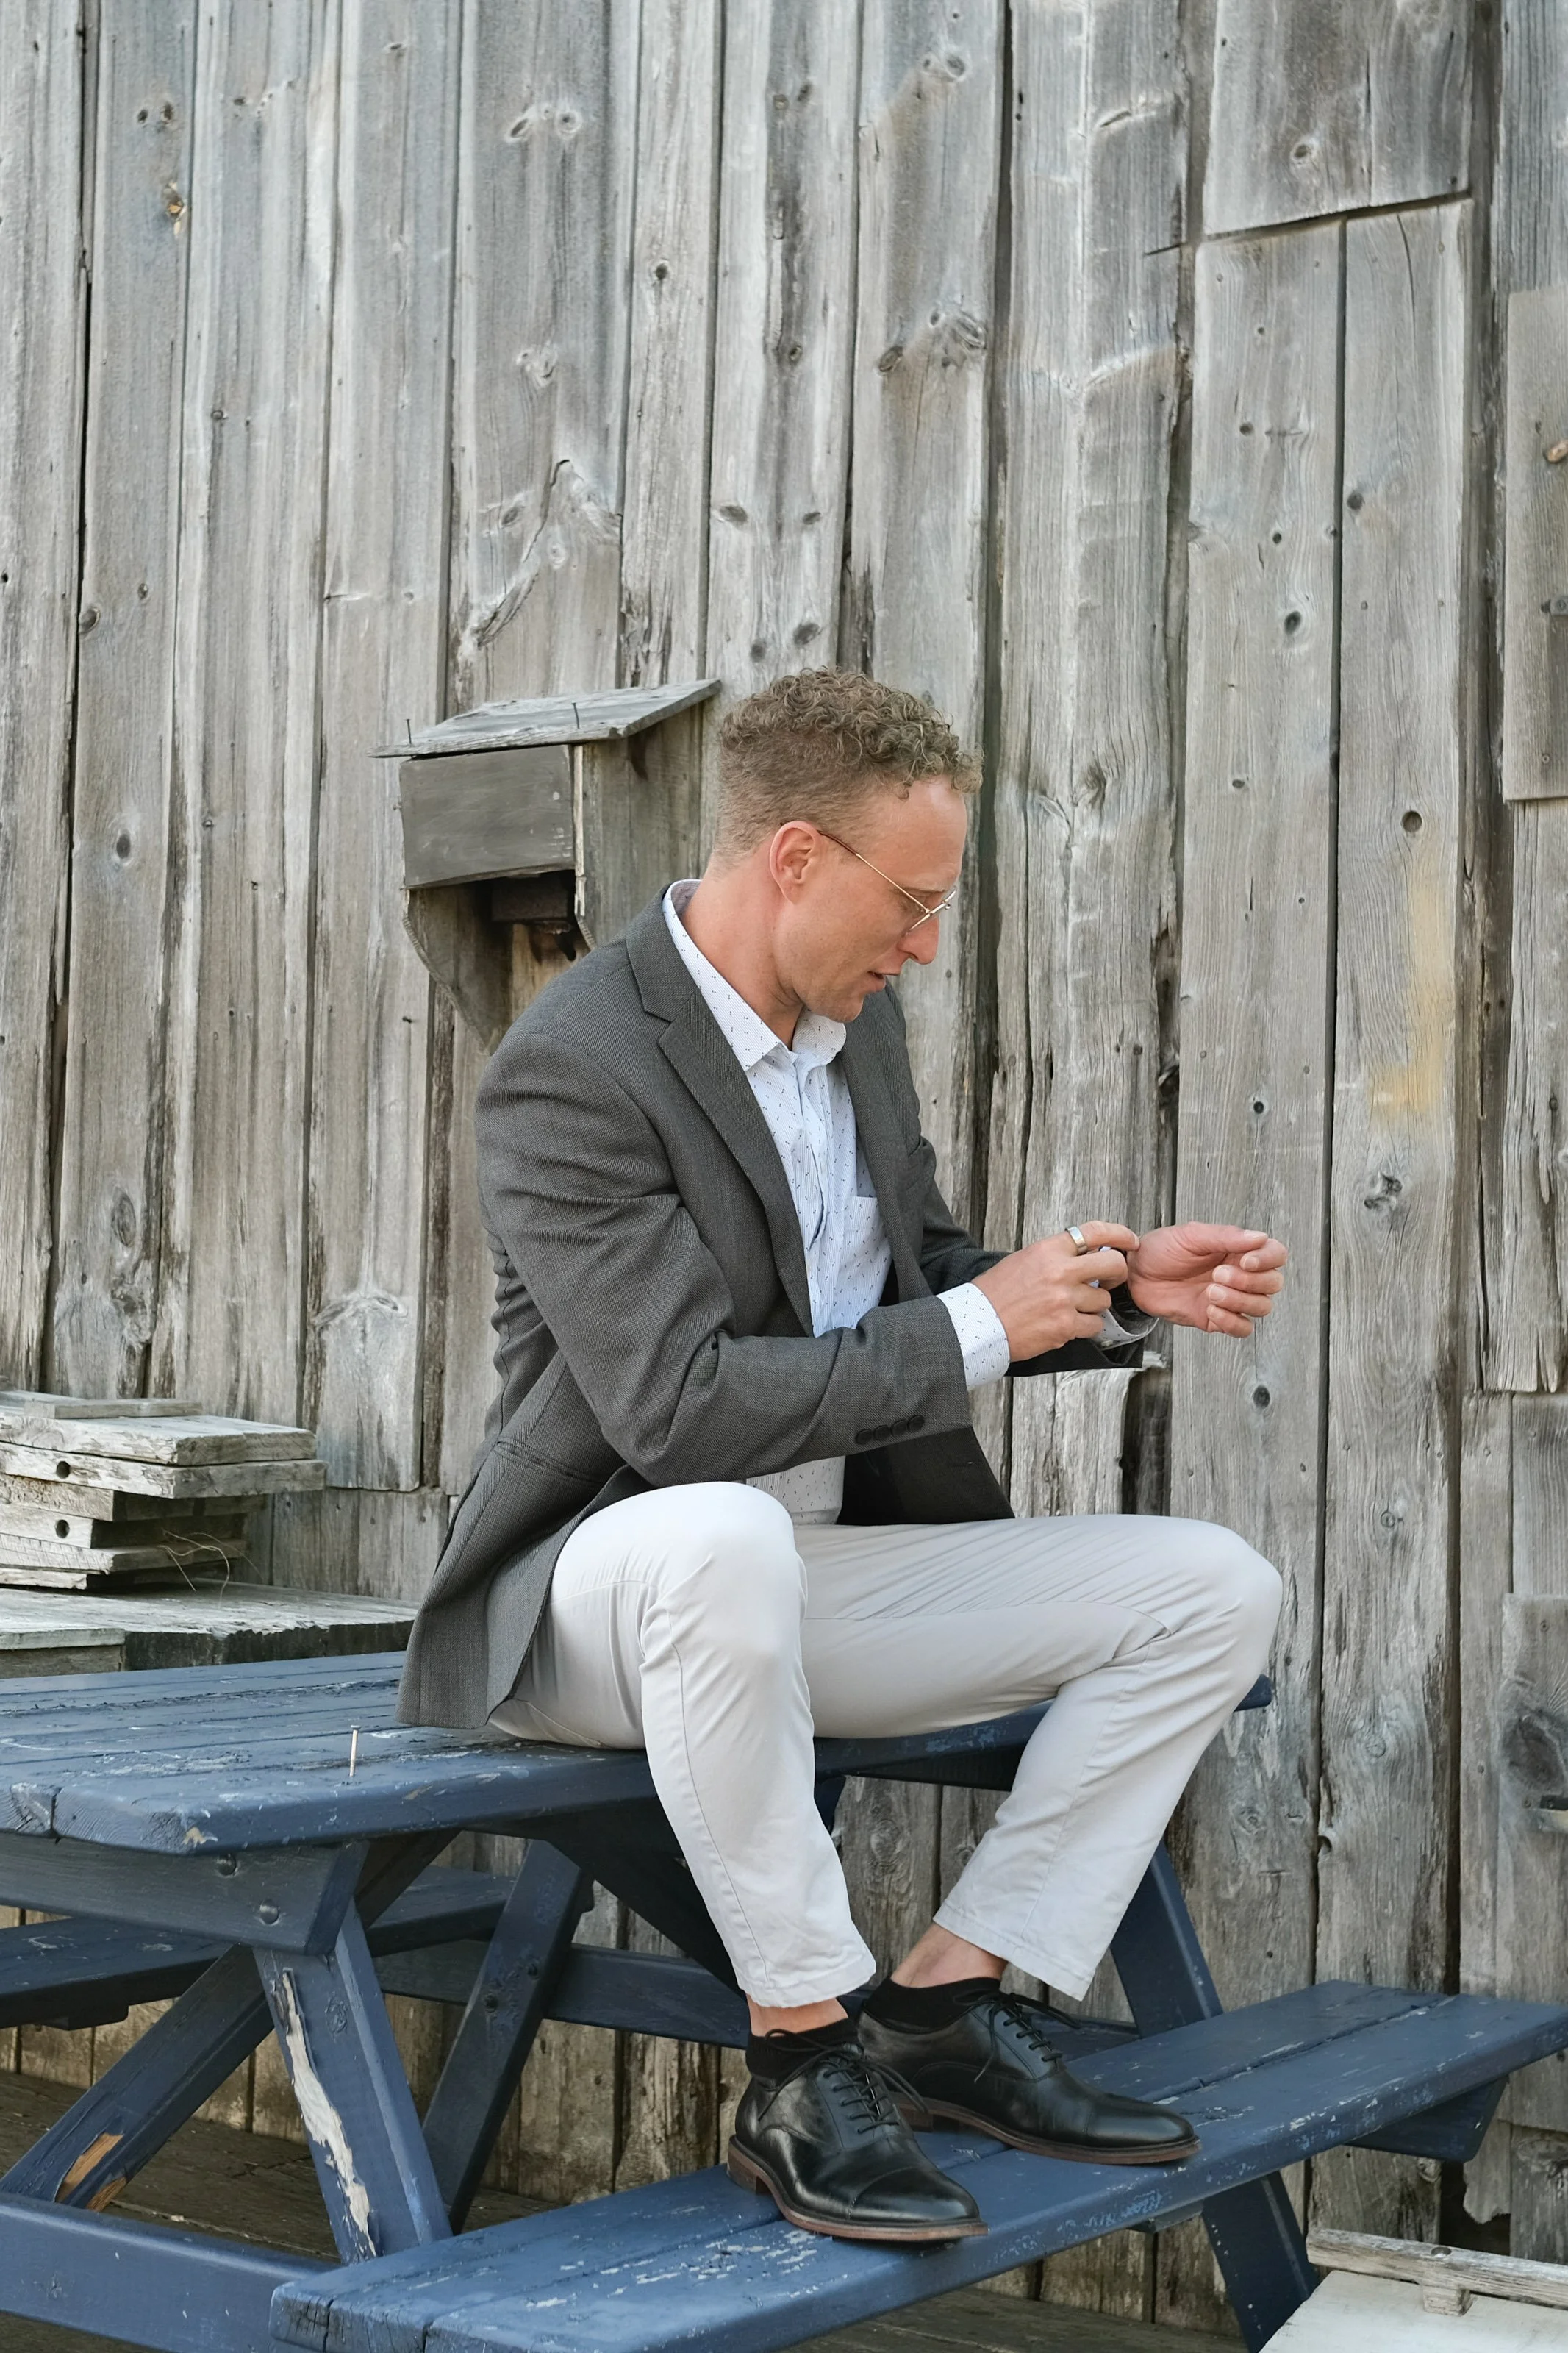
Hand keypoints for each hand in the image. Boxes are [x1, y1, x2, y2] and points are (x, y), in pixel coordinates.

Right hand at [972, 1223, 1137, 1358]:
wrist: (977, 1325)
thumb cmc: (994, 1294)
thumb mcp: (1022, 1260)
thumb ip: (1054, 1256)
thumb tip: (1082, 1257)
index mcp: (1048, 1250)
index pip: (1095, 1231)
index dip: (1120, 1234)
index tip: (1130, 1241)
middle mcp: (1060, 1272)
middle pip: (1113, 1264)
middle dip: (1116, 1273)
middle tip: (1110, 1279)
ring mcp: (1064, 1300)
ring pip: (1103, 1300)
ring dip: (1094, 1306)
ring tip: (1072, 1308)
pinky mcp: (1065, 1326)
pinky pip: (1094, 1325)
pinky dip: (1086, 1327)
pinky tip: (1067, 1325)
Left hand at [1124, 1222, 1286, 1335]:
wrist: (1135, 1275)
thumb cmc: (1161, 1250)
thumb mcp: (1191, 1235)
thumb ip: (1226, 1236)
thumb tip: (1260, 1237)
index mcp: (1238, 1250)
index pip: (1275, 1254)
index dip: (1268, 1260)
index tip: (1246, 1260)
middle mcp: (1240, 1275)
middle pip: (1273, 1283)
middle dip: (1251, 1282)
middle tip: (1218, 1275)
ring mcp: (1231, 1299)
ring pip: (1262, 1307)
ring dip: (1240, 1301)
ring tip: (1210, 1292)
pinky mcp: (1217, 1319)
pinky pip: (1242, 1328)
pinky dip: (1232, 1321)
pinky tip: (1210, 1309)